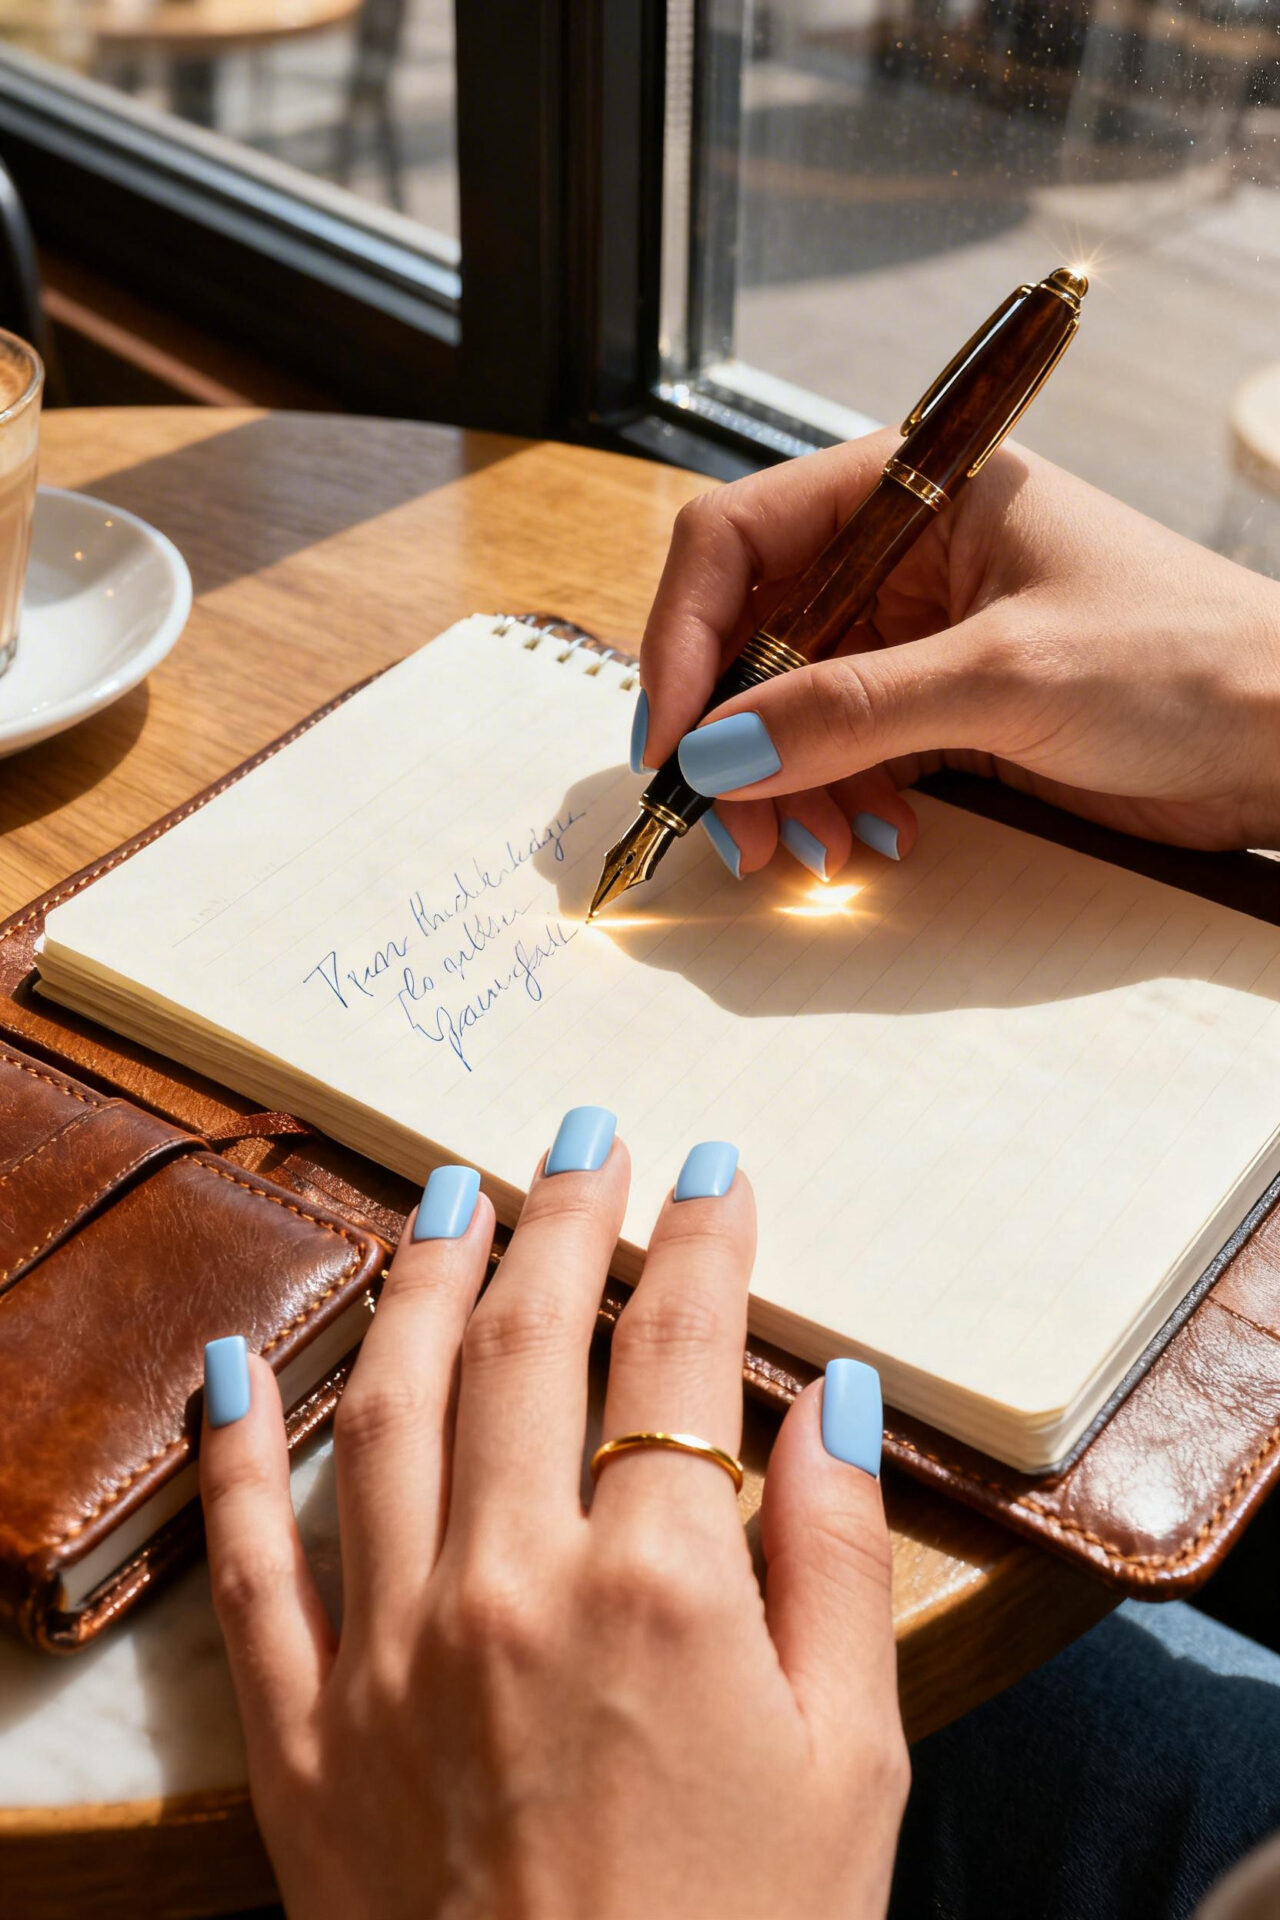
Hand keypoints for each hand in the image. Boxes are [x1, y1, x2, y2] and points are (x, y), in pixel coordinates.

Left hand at [199, 1120, 906, 1919]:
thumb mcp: (853, 1761)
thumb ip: (838, 1560)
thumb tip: (832, 1399)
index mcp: (660, 1587)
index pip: (679, 1353)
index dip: (703, 1245)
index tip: (714, 1176)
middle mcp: (509, 1587)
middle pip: (526, 1344)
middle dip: (561, 1220)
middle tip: (581, 1140)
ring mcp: (388, 1653)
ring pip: (390, 1405)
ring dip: (419, 1279)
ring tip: (446, 1190)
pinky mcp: (303, 1734)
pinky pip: (248, 1561)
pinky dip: (238, 1448)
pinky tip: (240, 1357)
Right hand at [638, 432, 1279, 877]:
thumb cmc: (1187, 662)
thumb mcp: (1006, 677)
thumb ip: (850, 712)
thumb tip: (715, 752)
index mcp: (912, 490)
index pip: (739, 538)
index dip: (685, 635)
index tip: (672, 737)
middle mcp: (900, 555)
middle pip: (748, 631)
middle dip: (728, 733)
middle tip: (734, 825)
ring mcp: (916, 636)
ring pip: (784, 705)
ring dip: (776, 784)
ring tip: (813, 852)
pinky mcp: (938, 709)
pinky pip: (839, 751)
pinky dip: (830, 801)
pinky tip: (870, 839)